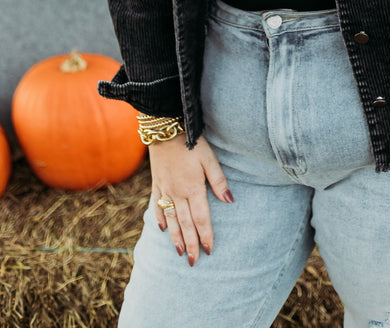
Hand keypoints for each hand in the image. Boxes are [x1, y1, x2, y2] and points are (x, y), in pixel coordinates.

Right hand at [150, 134, 232, 264]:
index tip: (209, 250)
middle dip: (191, 244)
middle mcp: (177, 194)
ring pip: (171, 219)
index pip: (201, 219)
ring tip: (179, 252)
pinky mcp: (156, 184)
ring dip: (176, 237)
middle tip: (194, 262)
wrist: (165, 130)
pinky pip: (157, 206)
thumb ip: (219, 182)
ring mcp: (165, 190)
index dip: (206, 235)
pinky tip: (163, 229)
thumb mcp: (209, 160)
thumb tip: (230, 202)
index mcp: (193, 189)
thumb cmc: (191, 143)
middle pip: (185, 224)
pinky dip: (160, 219)